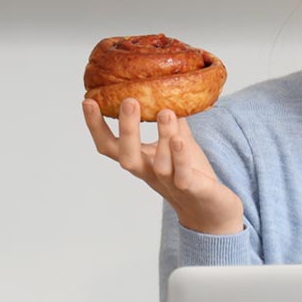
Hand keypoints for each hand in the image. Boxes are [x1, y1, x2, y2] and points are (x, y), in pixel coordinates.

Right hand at [82, 97, 243, 234]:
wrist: (213, 211)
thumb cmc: (193, 175)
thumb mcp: (179, 143)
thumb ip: (173, 121)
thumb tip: (167, 89)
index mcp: (142, 161)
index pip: (111, 146)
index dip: (96, 126)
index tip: (88, 101)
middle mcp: (150, 174)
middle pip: (128, 157)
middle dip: (126, 130)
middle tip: (129, 101)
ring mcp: (170, 184)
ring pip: (160, 164)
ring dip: (162, 137)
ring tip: (166, 112)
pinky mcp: (191, 190)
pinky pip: (182, 175)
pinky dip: (180, 158)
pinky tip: (179, 140)